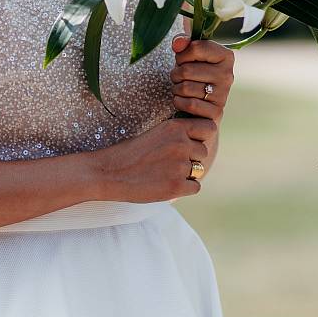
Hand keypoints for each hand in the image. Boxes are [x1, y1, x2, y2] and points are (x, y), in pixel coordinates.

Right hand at [95, 113, 221, 202]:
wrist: (108, 172)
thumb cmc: (130, 153)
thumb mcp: (156, 134)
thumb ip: (178, 136)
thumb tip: (200, 141)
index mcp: (175, 127)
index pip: (209, 127)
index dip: (201, 136)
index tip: (189, 142)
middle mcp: (181, 144)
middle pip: (203, 151)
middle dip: (191, 158)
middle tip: (169, 163)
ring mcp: (180, 165)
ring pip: (200, 170)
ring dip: (187, 173)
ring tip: (165, 173)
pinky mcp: (177, 186)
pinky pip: (195, 187)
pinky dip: (184, 189)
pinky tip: (166, 185)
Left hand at [170, 34, 234, 170]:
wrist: (200, 104)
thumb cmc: (193, 73)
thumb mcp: (189, 54)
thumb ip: (183, 42)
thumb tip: (178, 43)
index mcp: (226, 56)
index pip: (195, 47)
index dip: (182, 55)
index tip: (184, 60)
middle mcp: (228, 75)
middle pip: (186, 70)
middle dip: (176, 74)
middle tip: (180, 77)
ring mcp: (223, 95)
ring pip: (185, 88)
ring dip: (176, 88)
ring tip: (182, 88)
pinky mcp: (216, 113)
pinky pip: (189, 105)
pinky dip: (179, 102)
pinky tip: (183, 100)